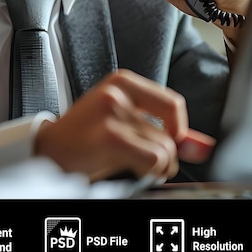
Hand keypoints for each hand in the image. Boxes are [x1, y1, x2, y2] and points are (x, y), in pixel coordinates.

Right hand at [33, 69, 214, 182]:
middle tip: (145, 161)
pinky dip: (149, 170)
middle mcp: (118, 91)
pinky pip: (153, 159)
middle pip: (171, 131)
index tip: (167, 143)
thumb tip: (203, 146)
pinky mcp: (111, 136)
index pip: (174, 104)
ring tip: (132, 164)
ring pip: (164, 149)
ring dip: (156, 167)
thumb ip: (165, 130)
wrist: (49, 151)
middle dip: (166, 156)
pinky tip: (130, 168)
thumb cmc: (86, 137)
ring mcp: (113, 111)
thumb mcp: (126, 123)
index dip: (178, 131)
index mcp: (123, 81)